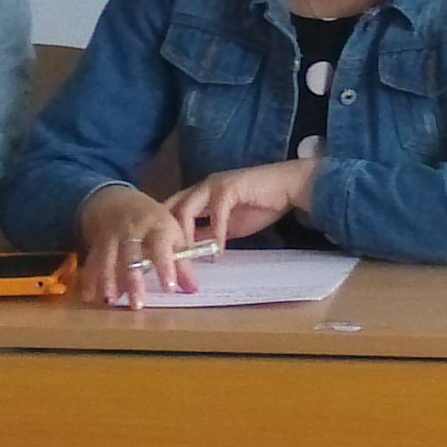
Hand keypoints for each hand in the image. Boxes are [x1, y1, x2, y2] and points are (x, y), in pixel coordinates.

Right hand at [77, 184, 203, 307]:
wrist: (119, 201)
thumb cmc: (153, 222)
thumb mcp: (172, 234)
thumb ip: (182, 263)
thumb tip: (194, 290)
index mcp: (157, 226)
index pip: (161, 245)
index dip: (165, 266)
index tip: (169, 288)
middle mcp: (133, 230)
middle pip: (132, 255)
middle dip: (133, 280)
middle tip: (137, 304)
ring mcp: (113, 236)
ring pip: (109, 258)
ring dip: (108, 280)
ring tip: (111, 301)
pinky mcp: (97, 243)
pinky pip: (92, 261)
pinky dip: (89, 279)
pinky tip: (90, 297)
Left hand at [168, 159, 314, 249]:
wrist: (287, 187)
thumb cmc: (260, 205)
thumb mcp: (228, 227)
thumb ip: (209, 235)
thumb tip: (191, 254)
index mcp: (198, 194)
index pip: (170, 211)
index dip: (162, 232)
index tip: (158, 257)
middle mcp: (201, 187)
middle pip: (170, 209)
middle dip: (166, 234)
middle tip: (167, 262)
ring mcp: (213, 185)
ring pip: (186, 210)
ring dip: (185, 236)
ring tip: (188, 259)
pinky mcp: (229, 188)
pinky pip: (215, 214)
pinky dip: (215, 234)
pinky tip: (217, 252)